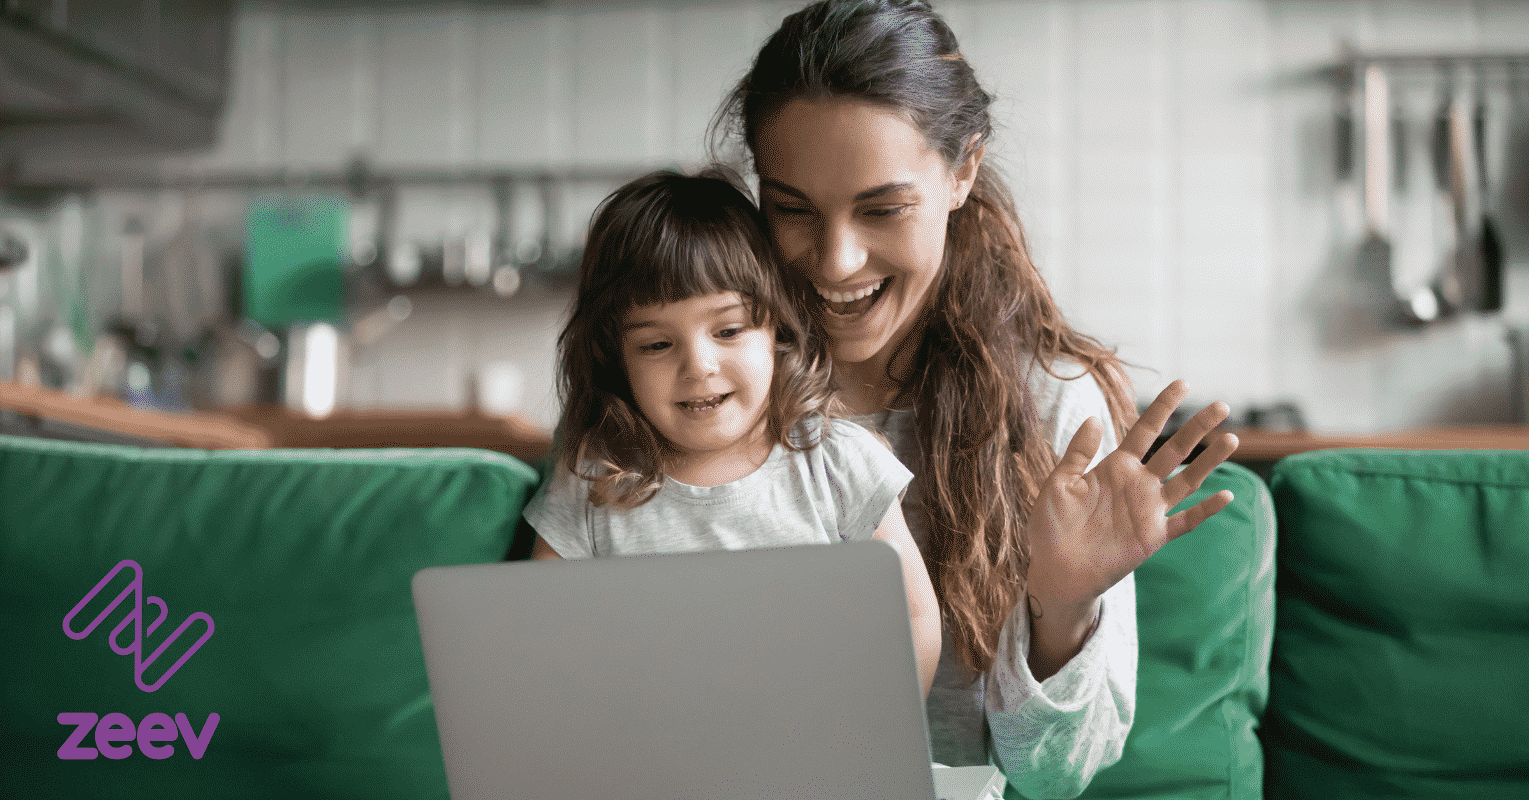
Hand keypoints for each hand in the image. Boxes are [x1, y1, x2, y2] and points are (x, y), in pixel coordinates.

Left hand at [1025, 380, 1238, 608]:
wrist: (1055, 570)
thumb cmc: (1052, 527)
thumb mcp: (1059, 483)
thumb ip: (1077, 453)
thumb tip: (1093, 417)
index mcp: (1115, 467)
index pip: (1145, 431)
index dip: (1163, 407)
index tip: (1182, 384)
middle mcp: (1138, 485)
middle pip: (1175, 450)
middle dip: (1197, 428)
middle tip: (1222, 406)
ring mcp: (1149, 510)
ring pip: (1188, 481)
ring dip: (1209, 462)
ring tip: (1231, 439)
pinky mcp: (1153, 537)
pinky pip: (1186, 521)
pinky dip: (1206, 510)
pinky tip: (1225, 495)